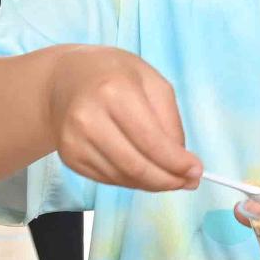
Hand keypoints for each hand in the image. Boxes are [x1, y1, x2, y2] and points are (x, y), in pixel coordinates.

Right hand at [45, 47, 199, 191]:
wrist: (63, 80)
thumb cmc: (114, 75)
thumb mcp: (151, 82)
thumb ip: (170, 120)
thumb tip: (182, 161)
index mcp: (113, 92)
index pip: (151, 141)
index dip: (177, 163)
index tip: (196, 172)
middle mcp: (88, 119)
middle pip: (136, 166)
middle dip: (168, 180)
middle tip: (188, 182)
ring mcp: (74, 141)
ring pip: (122, 178)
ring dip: (152, 184)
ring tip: (171, 178)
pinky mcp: (68, 156)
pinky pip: (108, 179)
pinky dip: (132, 181)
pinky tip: (145, 172)